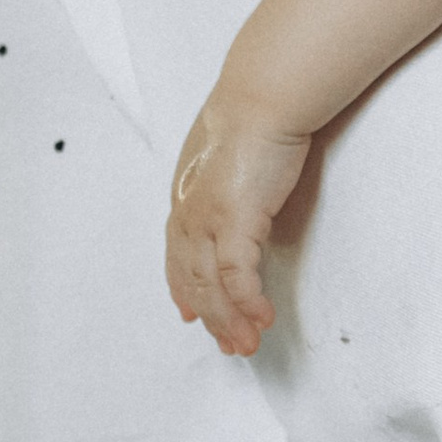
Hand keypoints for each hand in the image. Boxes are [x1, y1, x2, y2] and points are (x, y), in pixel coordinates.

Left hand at [165, 110, 312, 353]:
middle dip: (210, 317)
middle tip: (230, 344)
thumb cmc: (254, 115)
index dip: (184, 289)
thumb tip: (240, 187)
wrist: (263, 97)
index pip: (178, 255)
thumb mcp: (230, 153)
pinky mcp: (234, 221)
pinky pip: (238, 276)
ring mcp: (207, 219)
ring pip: (212, 286)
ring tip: (247, 344)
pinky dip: (248, 302)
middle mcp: (189, 213)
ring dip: (229, 320)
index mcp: (186, 196)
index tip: (190, 313)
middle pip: (192, 279)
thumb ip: (228, 179)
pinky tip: (262, 318)